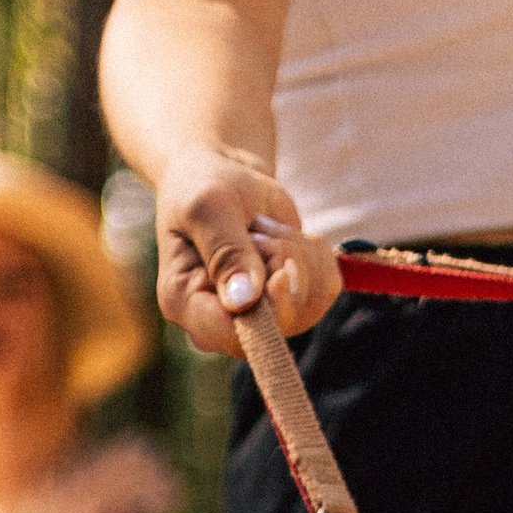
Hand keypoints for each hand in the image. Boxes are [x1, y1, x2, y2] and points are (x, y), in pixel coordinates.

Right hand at [154, 145, 340, 352]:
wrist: (223, 176)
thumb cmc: (202, 187)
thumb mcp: (208, 207)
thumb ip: (227, 252)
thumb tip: (244, 302)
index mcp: (186, 304)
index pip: (232, 335)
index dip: (267, 313)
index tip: (281, 273)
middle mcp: (225, 322)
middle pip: (281, 321)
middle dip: (281, 262)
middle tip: (257, 228)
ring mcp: (264, 318)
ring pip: (310, 301)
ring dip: (297, 251)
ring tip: (263, 228)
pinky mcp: (293, 303)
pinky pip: (327, 286)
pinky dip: (313, 252)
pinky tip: (282, 235)